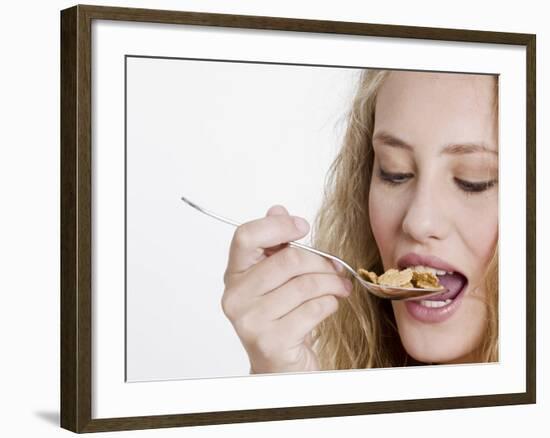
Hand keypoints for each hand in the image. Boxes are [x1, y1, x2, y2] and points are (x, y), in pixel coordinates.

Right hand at [221, 205, 351, 372]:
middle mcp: (235, 297)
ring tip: (339, 287)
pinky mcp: (271, 341)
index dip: (278, 226)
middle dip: (321, 262)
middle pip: (288, 259)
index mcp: (234, 275)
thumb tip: (277, 209)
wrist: (280, 366)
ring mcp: (251, 321)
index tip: (303, 227)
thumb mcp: (276, 280)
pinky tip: (330, 305)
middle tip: (336, 268)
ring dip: (332, 284)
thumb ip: (275, 245)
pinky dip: (331, 304)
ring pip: (306, 284)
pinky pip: (314, 309)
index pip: (246, 236)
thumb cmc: (281, 318)